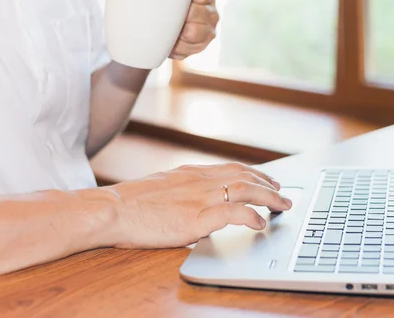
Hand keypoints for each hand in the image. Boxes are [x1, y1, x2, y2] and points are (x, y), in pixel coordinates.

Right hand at [105, 163, 292, 248]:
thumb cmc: (130, 203)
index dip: (253, 174)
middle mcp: (199, 181)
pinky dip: (250, 216)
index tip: (266, 179)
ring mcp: (198, 198)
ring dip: (268, 197)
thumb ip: (183, 191)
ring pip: (244, 189)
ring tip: (282, 205)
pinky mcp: (194, 218)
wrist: (111, 209)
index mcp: (191, 173)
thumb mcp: (162, 188)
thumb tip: (195, 202)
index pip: (231, 169)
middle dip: (268, 184)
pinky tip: (259, 223)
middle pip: (244, 176)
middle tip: (283, 193)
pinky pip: (232, 213)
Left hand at [170, 0, 218, 59]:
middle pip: (199, 14)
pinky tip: (171, 43)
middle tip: (171, 15)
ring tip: (169, 30)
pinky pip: (189, 49)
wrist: (159, 25)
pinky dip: (177, 47)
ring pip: (194, 34)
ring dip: (180, 33)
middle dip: (184, 16)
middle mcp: (212, 13)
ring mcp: (208, 32)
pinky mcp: (200, 47)